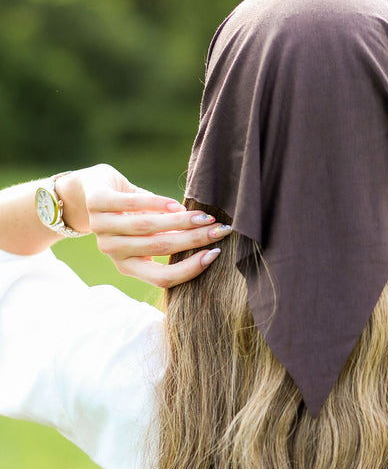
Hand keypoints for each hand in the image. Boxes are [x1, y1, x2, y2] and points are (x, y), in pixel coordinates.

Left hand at [59, 164, 231, 287]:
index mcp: (127, 265)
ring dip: (180, 222)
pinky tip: (176, 204)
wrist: (87, 192)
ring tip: (203, 217)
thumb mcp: (147, 233)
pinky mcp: (98, 203)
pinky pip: (132, 204)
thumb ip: (170, 238)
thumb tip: (206, 239)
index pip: (162, 277)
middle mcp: (113, 250)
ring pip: (147, 228)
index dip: (190, 268)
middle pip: (159, 249)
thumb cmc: (127, 215)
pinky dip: (158, 203)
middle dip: (195, 240)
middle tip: (220, 231)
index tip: (215, 254)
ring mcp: (102, 227)